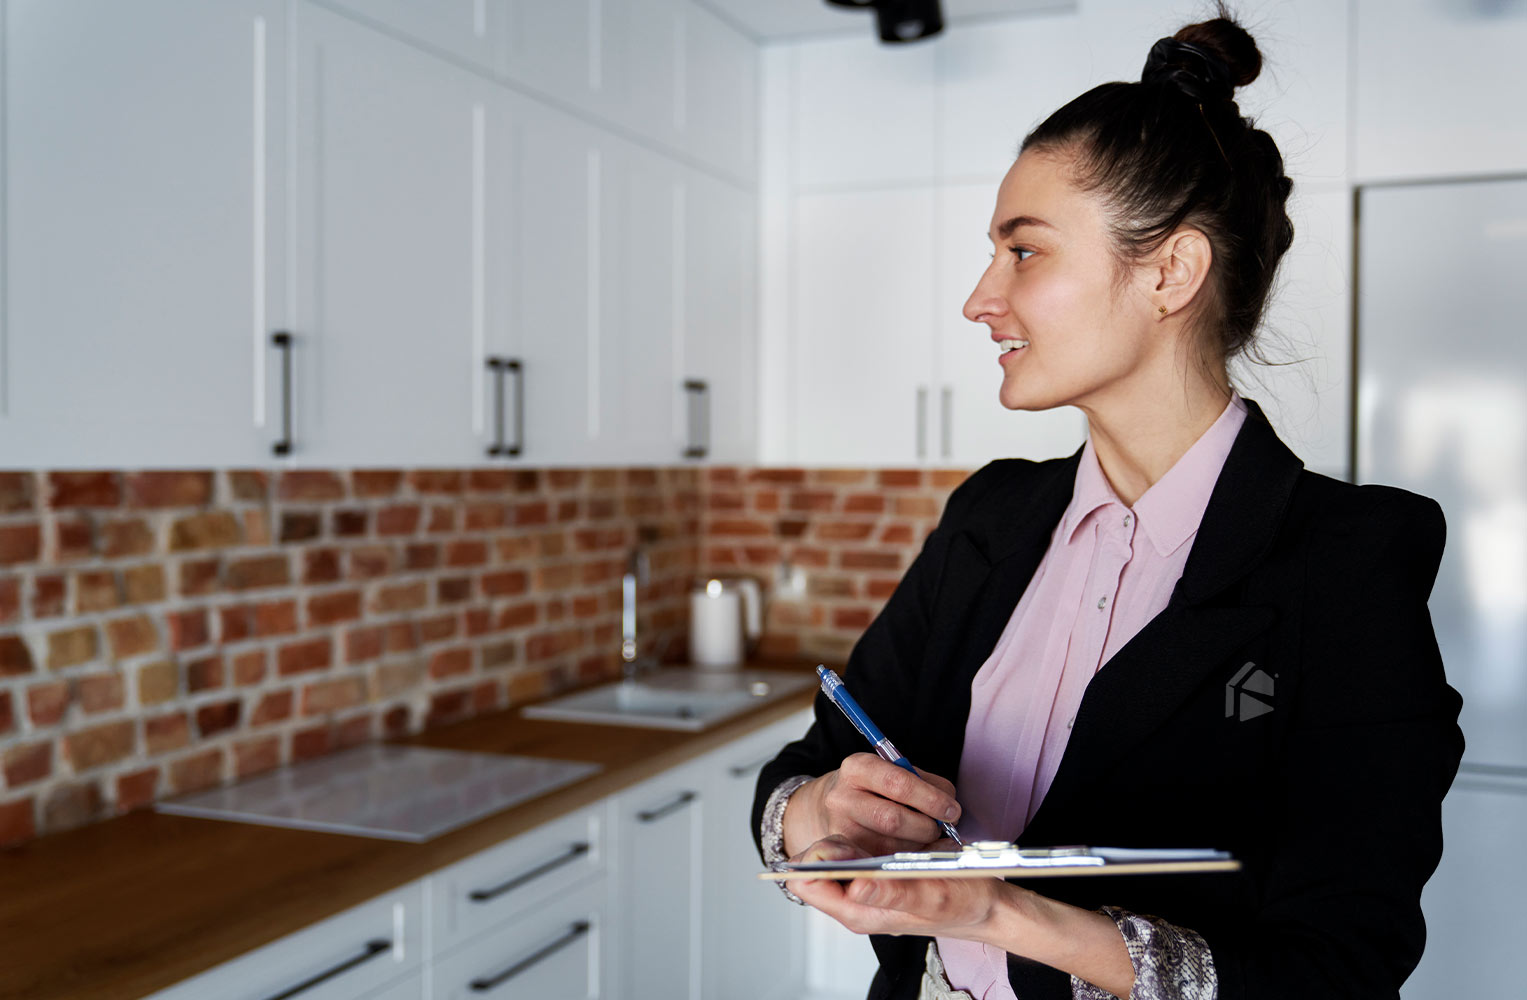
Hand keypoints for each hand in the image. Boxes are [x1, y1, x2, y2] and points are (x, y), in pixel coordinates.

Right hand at [782, 753, 960, 856]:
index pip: (898, 783)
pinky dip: (907, 857)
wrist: (824, 809)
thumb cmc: (870, 789)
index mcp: (857, 768)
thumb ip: (924, 783)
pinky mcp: (845, 855)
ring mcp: (840, 829)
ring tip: (927, 836)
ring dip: (919, 844)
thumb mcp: (891, 773)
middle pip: (893, 819)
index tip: (952, 809)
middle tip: (942, 827)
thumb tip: (950, 809)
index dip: (930, 798)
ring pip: (891, 845)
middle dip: (926, 826)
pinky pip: (884, 861)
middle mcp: (842, 797)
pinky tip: (914, 848)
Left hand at [787, 835, 1026, 944]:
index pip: (806, 883)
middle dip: (854, 836)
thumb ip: (892, 894)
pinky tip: (918, 817)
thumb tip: (854, 887)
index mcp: (858, 912)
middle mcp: (855, 892)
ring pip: (845, 837)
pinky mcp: (880, 856)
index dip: (814, 860)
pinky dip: (890, 816)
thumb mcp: (933, 900)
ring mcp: (866, 873)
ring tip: (918, 826)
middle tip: (894, 830)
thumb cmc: (963, 906)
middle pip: (822, 854)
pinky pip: (867, 829)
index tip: (843, 840)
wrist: (987, 901)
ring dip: (876, 822)